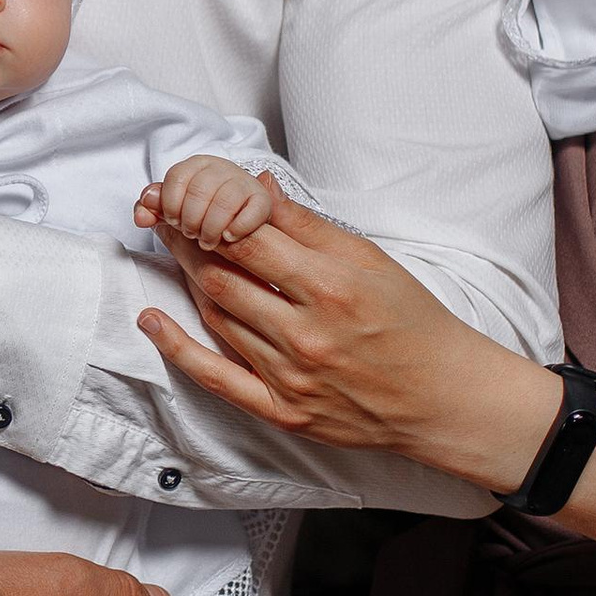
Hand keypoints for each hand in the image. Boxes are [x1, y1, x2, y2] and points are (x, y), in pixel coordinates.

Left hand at [135, 157, 277, 251]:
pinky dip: (237, 228)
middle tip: (191, 234)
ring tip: (207, 241)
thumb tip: (144, 206)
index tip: (173, 221)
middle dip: (190, 219)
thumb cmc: (201, 213)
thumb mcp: (174, 209)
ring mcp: (246, 184)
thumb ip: (153, 208)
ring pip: (224, 201)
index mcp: (197, 165)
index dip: (171, 204)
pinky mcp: (263, 202)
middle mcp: (222, 169)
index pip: (176, 176)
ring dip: (211, 227)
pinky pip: (252, 211)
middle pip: (199, 190)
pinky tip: (228, 237)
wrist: (238, 217)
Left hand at [138, 187, 556, 489]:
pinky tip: (152, 320)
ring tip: (171, 249)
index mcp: (331, 286)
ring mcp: (291, 376)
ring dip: (186, 280)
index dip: (205, 214)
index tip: (185, 196)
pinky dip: (177, 347)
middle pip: (221, 277)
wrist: (443, 397)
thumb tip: (256, 184)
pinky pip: (216, 378)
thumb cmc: (412, 321)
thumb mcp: (369, 258)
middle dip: (185, 241)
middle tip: (163, 216)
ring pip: (216, 317)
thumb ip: (306, 224)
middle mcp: (307, 332)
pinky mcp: (283, 411)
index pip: (247, 240)